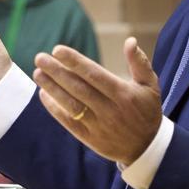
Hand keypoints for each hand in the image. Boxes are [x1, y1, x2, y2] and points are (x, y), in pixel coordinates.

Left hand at [33, 37, 161, 164]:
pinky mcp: (90, 138)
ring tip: (38, 73)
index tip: (57, 50)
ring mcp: (98, 125)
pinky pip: (69, 122)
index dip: (75, 61)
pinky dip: (54, 109)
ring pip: (70, 104)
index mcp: (123, 94)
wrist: (146, 148)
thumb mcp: (150, 85)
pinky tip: (44, 94)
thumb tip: (130, 40)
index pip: (94, 74)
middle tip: (40, 58)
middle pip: (78, 88)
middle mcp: (109, 109)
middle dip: (57, 72)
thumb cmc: (147, 111)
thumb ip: (139, 62)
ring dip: (51, 88)